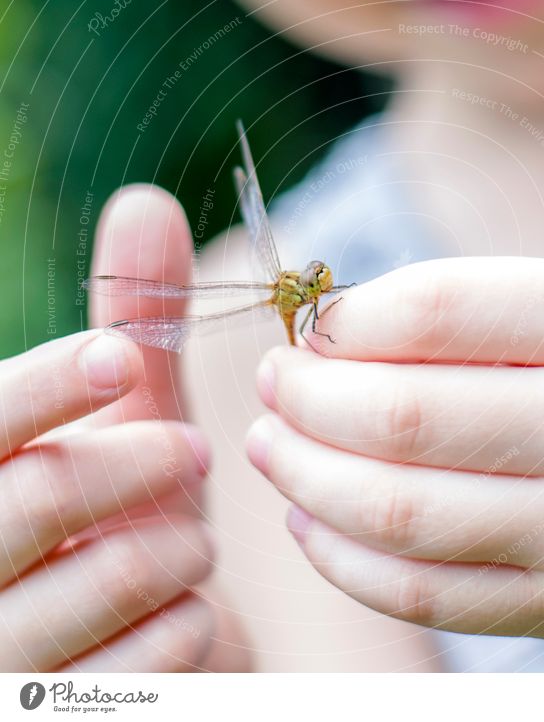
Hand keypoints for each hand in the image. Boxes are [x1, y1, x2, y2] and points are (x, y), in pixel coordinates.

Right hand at [0, 186, 222, 672]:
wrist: (131, 647)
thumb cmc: (122, 518)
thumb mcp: (122, 424)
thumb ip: (131, 326)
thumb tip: (147, 204)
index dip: (47, 384)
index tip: (122, 356)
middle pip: (39, 497)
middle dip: (142, 462)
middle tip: (195, 451)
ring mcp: (2, 661)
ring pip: (102, 579)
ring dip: (178, 546)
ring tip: (192, 540)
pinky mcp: (50, 718)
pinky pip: (143, 664)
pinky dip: (185, 623)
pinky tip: (185, 613)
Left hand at [246, 257, 543, 665]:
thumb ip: (475, 313)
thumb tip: (335, 333)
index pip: (436, 310)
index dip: (344, 317)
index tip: (309, 326)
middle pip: (402, 417)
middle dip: (305, 398)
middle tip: (272, 384)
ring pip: (397, 514)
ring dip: (304, 476)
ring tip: (270, 444)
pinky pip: (425, 594)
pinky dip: (344, 558)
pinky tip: (311, 519)